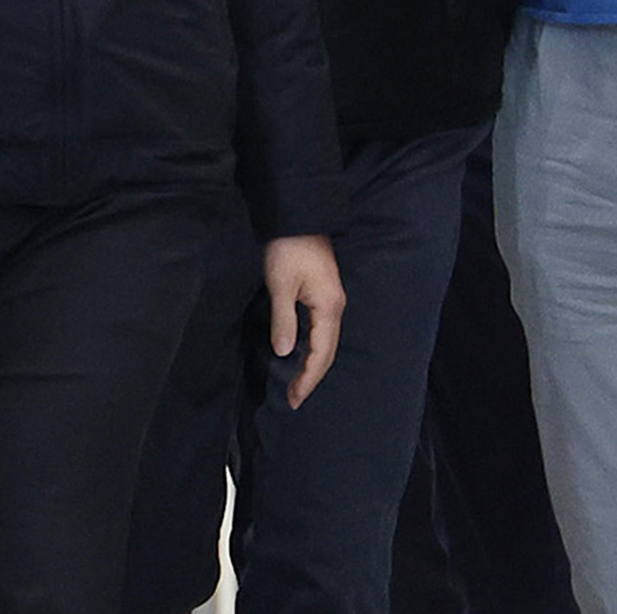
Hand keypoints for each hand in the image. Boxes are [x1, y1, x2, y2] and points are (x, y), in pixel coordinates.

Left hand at [263, 234, 345, 408]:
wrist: (297, 218)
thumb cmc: (288, 250)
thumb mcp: (281, 286)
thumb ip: (284, 321)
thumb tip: (285, 353)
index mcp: (328, 307)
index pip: (322, 353)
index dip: (308, 378)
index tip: (294, 399)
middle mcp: (335, 306)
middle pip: (328, 350)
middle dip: (312, 377)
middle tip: (294, 399)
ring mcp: (331, 299)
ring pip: (326, 341)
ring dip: (312, 363)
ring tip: (297, 382)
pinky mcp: (324, 293)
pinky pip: (321, 329)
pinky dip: (312, 347)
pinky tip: (300, 353)